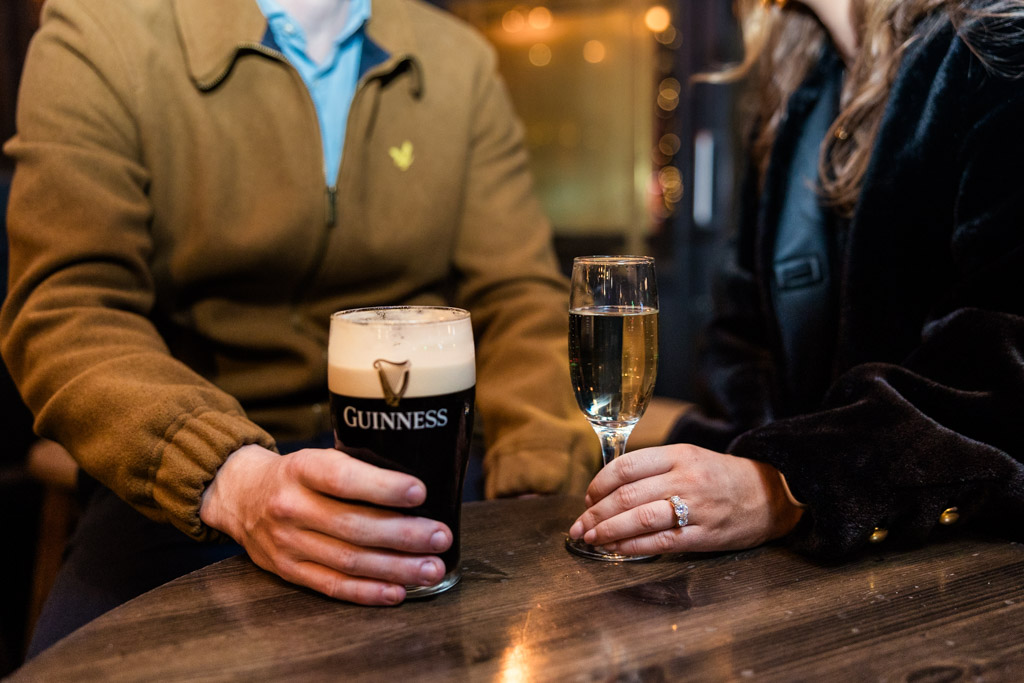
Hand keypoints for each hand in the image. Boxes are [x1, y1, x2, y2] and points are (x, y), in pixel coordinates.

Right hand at [200, 444, 451, 605]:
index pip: (343, 479)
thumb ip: (356, 468)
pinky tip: (399, 591)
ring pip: (349, 561)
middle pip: (353, 526)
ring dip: (396, 568)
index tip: (420, 492)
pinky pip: (333, 586)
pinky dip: (368, 592)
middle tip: (440, 537)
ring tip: (432, 568)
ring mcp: (287, 544)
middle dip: (403, 534)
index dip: (382, 487)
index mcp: (301, 469)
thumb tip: (418, 489)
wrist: (239, 495)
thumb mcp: (317, 457)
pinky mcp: (289, 572)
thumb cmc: (296, 475)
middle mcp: (291, 507)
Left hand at [567, 443, 802, 555]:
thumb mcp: (689, 458)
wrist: (771, 494)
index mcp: (679, 455)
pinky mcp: (704, 535)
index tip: (587, 496)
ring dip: (609, 531)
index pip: (627, 466)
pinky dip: (633, 547)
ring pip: (640, 519)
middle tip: (579, 524)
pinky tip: (616, 550)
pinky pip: (660, 542)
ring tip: (590, 538)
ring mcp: (696, 508)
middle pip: (628, 496)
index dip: (600, 483)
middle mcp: (686, 479)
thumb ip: (653, 469)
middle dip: (596, 513)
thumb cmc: (722, 477)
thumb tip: (608, 489)